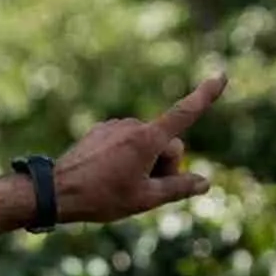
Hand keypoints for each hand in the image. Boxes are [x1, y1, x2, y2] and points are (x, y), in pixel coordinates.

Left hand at [0, 71, 226, 230]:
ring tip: (120, 183)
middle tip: (142, 189)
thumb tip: (205, 183)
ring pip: (147, 144)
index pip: (184, 114)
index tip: (221, 76)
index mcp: (147, 139)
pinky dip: (127, 157)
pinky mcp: (101, 130)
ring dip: (144, 162)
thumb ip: (179, 188)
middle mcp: (132, 125)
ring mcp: (114, 126)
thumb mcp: (145, 199)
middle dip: (165, 166)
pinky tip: (107, 174)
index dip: (205, 96)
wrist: (55, 191)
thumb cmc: (101, 198)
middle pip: (167, 144)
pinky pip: (126, 142)